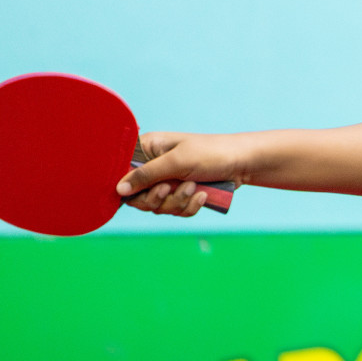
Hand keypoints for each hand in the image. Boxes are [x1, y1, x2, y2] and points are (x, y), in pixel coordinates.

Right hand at [117, 132, 246, 216]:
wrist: (243, 164)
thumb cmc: (211, 154)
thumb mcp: (176, 162)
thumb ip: (146, 175)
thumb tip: (118, 190)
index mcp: (148, 149)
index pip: (123, 172)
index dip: (131, 186)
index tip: (150, 186)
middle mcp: (154, 166)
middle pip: (137, 197)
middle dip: (158, 198)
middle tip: (172, 188)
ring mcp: (168, 181)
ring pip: (157, 207)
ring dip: (177, 202)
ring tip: (194, 187)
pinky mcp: (181, 194)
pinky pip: (174, 211)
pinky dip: (188, 207)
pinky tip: (203, 195)